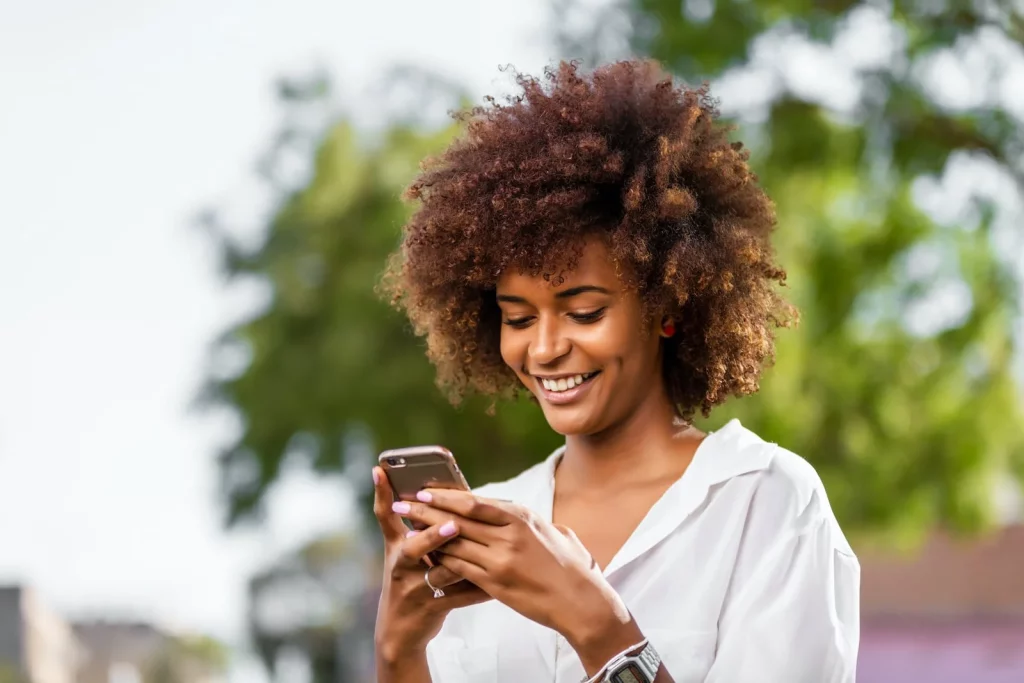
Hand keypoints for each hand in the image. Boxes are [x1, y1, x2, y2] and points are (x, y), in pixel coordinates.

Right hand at [371, 468, 491, 661]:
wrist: (401, 629)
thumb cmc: (409, 578)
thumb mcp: (403, 552)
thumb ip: (414, 525)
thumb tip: (438, 489)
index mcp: (396, 547)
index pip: (385, 516)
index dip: (381, 493)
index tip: (380, 470)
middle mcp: (401, 567)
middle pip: (412, 549)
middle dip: (432, 537)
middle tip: (452, 524)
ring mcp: (416, 589)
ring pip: (441, 573)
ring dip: (462, 562)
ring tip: (483, 550)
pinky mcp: (433, 607)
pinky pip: (461, 597)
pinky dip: (480, 589)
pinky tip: (498, 583)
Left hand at [395, 488, 630, 646]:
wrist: (580, 600)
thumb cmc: (570, 565)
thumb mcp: (552, 531)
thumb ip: (527, 520)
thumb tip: (510, 511)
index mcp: (521, 516)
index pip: (474, 501)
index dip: (445, 495)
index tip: (424, 490)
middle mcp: (509, 534)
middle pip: (457, 519)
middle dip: (426, 510)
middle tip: (403, 503)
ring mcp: (501, 559)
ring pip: (454, 543)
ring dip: (428, 536)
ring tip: (407, 529)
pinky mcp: (496, 583)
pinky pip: (460, 568)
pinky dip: (442, 561)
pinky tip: (427, 557)